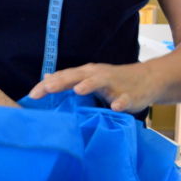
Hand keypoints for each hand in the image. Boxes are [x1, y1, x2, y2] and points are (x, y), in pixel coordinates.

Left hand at [26, 62, 161, 112]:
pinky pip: (124, 99)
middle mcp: (97, 76)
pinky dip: (120, 102)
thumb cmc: (113, 81)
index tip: (32, 95)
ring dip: (89, 85)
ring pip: (99, 82)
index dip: (47, 86)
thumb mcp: (89, 78)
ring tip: (78, 91)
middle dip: (61, 82)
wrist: (148, 79)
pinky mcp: (129, 95)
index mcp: (85, 74)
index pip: (62, 77)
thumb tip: (46, 77)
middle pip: (76, 76)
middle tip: (47, 88)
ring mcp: (114, 84)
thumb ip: (68, 79)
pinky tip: (115, 107)